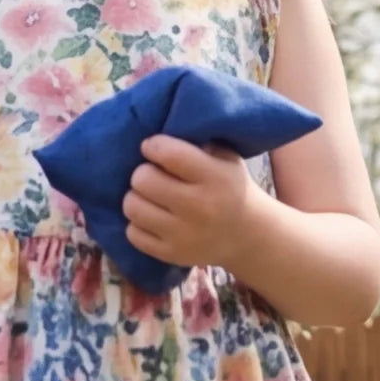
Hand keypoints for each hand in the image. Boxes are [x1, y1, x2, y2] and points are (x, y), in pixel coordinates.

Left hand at [123, 135, 254, 271]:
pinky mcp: (172, 255)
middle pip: (143, 180)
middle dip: (143, 172)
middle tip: (151, 173)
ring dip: (136, 196)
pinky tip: (152, 216)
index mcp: (214, 177)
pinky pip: (133, 234)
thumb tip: (156, 125)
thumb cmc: (229, 185)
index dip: (153, 146)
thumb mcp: (224, 156)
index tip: (152, 147)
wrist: (247, 235)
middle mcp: (199, 208)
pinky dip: (138, 223)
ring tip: (149, 195)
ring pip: (133, 207)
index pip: (168, 154)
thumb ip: (195, 141)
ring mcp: (184, 235)